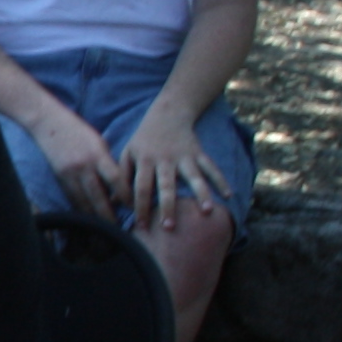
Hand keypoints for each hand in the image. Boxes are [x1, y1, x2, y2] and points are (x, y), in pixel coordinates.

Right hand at [28, 104, 123, 220]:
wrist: (48, 123)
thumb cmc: (78, 131)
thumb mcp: (99, 142)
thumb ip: (107, 162)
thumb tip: (118, 184)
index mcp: (97, 155)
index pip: (116, 180)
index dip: (126, 196)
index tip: (133, 207)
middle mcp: (83, 167)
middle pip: (99, 197)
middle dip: (109, 215)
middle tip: (119, 228)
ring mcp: (69, 174)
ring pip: (83, 202)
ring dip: (94, 217)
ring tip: (103, 229)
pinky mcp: (59, 178)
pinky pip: (72, 198)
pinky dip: (80, 210)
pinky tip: (87, 219)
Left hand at [116, 109, 222, 231]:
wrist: (168, 114)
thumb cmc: (144, 140)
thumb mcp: (128, 153)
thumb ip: (121, 177)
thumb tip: (113, 202)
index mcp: (145, 160)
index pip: (141, 187)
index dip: (140, 207)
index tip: (142, 226)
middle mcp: (165, 160)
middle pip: (166, 186)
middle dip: (167, 207)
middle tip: (169, 227)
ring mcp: (184, 156)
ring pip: (193, 177)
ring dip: (201, 194)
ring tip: (207, 211)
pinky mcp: (199, 153)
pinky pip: (211, 167)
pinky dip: (220, 180)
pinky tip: (228, 195)